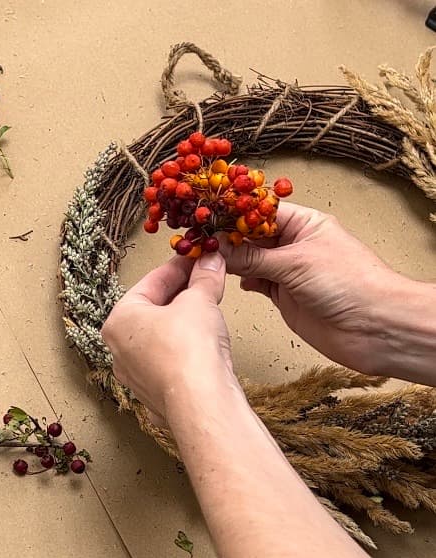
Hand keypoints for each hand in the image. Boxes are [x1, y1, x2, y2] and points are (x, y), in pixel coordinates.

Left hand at [102, 253, 231, 422]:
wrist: (201, 402)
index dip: (178, 267)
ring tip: (208, 312)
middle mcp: (120, 351)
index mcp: (119, 321)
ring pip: (160, 340)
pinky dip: (186, 353)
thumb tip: (211, 261)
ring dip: (183, 324)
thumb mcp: (200, 300)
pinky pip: (170, 366)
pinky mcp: (156, 397)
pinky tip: (204, 348)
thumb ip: (204, 278)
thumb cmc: (188, 350)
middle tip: (204, 281)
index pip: (150, 283)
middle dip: (181, 295)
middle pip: (153, 312)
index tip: (195, 259)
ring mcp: (136, 378)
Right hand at [219, 202, 402, 375]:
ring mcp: (289, 272)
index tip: (209, 216)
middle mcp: (295, 245)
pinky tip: (234, 279)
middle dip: (229, 239)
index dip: (235, 214)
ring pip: (251, 261)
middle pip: (253, 236)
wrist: (373, 327)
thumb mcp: (295, 262)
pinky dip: (243, 281)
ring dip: (233, 261)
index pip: (262, 212)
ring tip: (210, 259)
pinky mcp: (284, 296)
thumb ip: (254, 257)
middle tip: (201, 239)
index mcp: (304, 224)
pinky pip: (256, 282)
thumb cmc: (350, 283)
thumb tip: (220, 248)